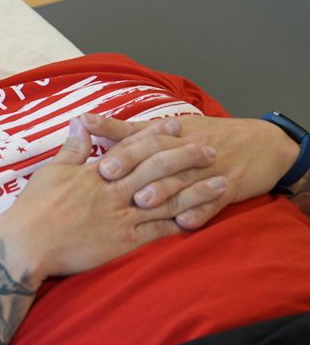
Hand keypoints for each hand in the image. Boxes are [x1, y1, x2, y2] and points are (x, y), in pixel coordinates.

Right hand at [0, 118, 227, 286]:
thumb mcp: (50, 172)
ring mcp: (121, 217)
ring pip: (167, 200)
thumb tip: (81, 122)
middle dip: (187, 158)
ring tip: (222, 183)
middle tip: (211, 150)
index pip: (132, 148)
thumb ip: (72, 149)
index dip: (156, 135)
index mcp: (96, 172)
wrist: (26, 245)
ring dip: (196, 190)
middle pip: (157, 169)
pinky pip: (158, 231)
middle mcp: (114, 191)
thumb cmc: (33, 208)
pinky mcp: (123, 242)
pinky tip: (201, 218)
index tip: (178, 125)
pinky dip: (180, 224)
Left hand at [81, 113, 298, 228]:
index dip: (118, 143)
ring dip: (163, 190)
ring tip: (141, 202)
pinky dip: (200, 212)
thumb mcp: (170, 128)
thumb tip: (82, 122)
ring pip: (184, 180)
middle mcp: (188, 149)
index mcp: (172, 134)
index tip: (95, 153)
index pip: (141, 137)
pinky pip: (214, 202)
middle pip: (159, 156)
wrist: (262, 144)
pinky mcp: (230, 187)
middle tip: (109, 177)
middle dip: (134, 165)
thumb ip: (125, 130)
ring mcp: (210, 169)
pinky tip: (185, 222)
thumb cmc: (206, 135)